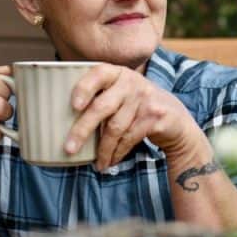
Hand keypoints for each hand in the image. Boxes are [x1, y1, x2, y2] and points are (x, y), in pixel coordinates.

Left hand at [65, 64, 204, 169]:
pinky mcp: (155, 116)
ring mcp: (145, 99)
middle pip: (102, 106)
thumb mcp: (121, 94)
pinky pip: (129, 138)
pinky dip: (117, 153)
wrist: (176, 120)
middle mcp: (131, 82)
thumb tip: (59, 120)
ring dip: (103, 149)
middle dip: (83, 130)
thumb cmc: (137, 108)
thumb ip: (99, 97)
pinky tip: (111, 161)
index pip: (98, 73)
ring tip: (96, 163)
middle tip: (69, 148)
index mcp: (117, 73)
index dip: (84, 87)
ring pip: (115, 127)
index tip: (73, 105)